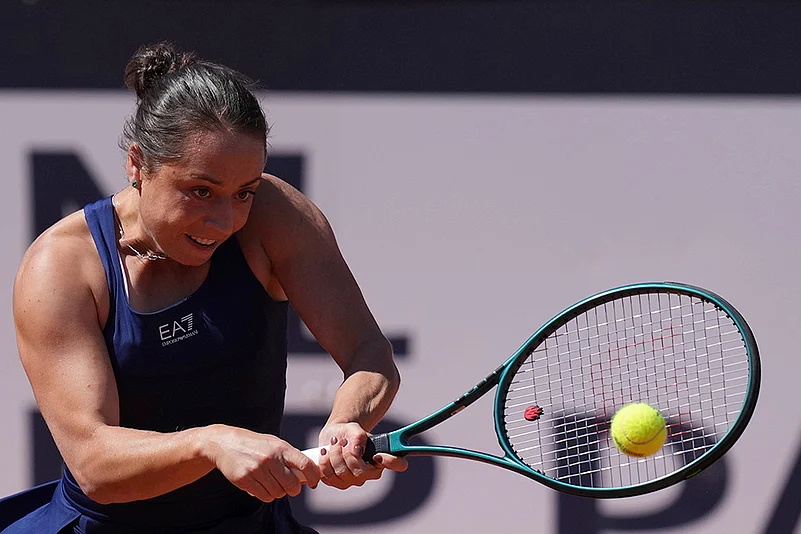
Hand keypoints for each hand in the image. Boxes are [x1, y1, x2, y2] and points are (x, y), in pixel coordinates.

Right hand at [205, 425, 320, 501]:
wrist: (225, 443)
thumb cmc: (255, 445)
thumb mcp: (274, 443)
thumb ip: (290, 456)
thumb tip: (308, 473)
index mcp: (281, 448)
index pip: (304, 464)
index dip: (314, 476)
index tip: (315, 482)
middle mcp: (270, 458)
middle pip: (292, 485)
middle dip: (294, 489)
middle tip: (291, 487)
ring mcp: (257, 470)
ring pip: (278, 493)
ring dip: (279, 492)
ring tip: (273, 483)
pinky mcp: (245, 480)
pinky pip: (264, 496)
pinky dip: (267, 495)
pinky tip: (263, 486)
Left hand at [316, 422, 407, 489]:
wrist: (334, 437)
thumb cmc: (349, 433)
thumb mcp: (354, 429)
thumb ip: (358, 436)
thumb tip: (357, 450)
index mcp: (382, 458)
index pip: (398, 464)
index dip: (391, 462)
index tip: (378, 455)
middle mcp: (370, 473)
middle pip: (360, 472)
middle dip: (347, 455)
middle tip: (342, 441)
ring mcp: (354, 481)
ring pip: (342, 474)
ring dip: (334, 455)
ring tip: (333, 443)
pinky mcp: (338, 483)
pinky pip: (329, 478)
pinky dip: (324, 463)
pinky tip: (325, 452)